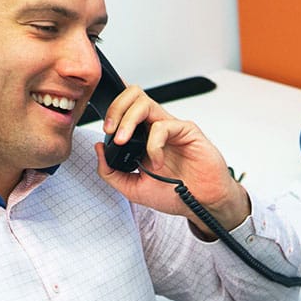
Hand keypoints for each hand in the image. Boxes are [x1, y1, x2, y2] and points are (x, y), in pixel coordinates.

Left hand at [95, 85, 250, 235]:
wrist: (202, 204)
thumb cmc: (175, 195)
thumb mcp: (133, 189)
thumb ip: (111, 173)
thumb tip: (98, 148)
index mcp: (142, 138)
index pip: (124, 109)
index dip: (111, 112)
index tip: (105, 132)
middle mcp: (155, 128)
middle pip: (132, 96)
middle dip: (116, 109)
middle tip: (110, 131)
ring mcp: (170, 127)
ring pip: (145, 102)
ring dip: (128, 120)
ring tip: (124, 141)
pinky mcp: (186, 130)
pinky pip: (163, 125)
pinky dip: (153, 144)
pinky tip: (157, 162)